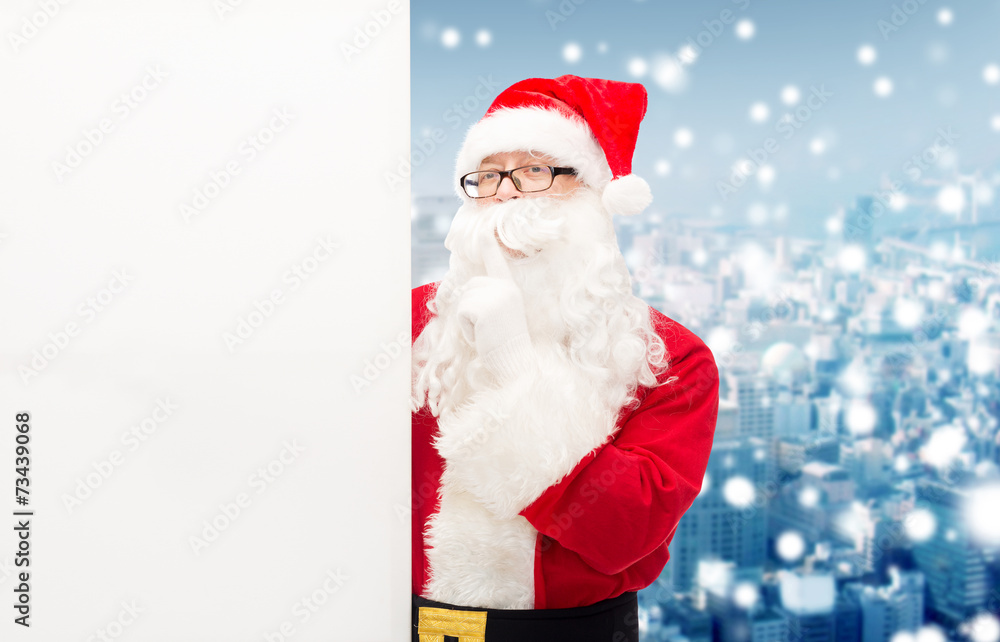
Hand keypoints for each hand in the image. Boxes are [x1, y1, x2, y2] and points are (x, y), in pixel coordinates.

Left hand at [454, 233, 535, 379]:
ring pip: (464, 299)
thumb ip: (489, 300)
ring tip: (487, 332)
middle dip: (470, 308)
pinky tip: (482, 336)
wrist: (516, 362)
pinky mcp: (483, 307)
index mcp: (510, 289)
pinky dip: (466, 328)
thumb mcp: (500, 316)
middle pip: (470, 286)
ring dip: (468, 320)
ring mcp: (495, 296)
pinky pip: (461, 312)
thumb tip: (471, 290)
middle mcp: (504, 288)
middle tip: (489, 328)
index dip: (489, 246)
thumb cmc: (507, 345)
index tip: (483, 229)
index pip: (497, 263)